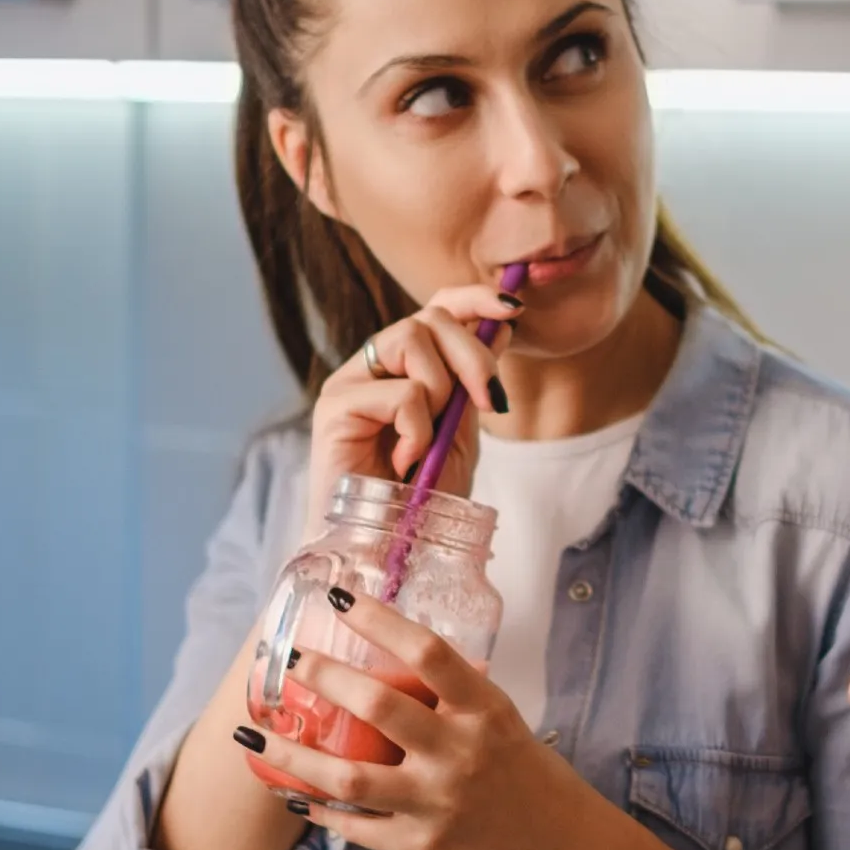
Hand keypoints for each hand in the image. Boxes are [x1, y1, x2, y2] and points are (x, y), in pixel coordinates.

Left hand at [256, 588, 596, 849]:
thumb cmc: (527, 774)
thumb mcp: (501, 719)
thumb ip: (451, 693)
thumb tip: (390, 650)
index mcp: (484, 711)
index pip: (428, 652)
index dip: (380, 621)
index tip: (340, 599)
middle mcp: (461, 754)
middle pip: (378, 707)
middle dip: (323, 678)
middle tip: (290, 660)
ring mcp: (439, 804)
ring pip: (348, 778)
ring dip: (293, 755)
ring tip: (255, 734)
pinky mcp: (422, 847)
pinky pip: (355, 827)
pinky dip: (318, 808)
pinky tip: (291, 791)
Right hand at [309, 285, 521, 518]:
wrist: (381, 551)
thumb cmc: (417, 500)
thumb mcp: (460, 434)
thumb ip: (474, 383)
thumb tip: (501, 325)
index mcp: (401, 367)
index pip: (434, 309)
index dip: (473, 298)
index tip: (514, 308)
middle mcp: (371, 366)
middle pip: (429, 318)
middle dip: (473, 355)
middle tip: (490, 404)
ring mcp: (349, 383)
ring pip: (412, 340)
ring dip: (441, 394)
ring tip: (427, 442)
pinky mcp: (335, 407)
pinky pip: (400, 392)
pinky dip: (417, 430)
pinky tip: (404, 462)